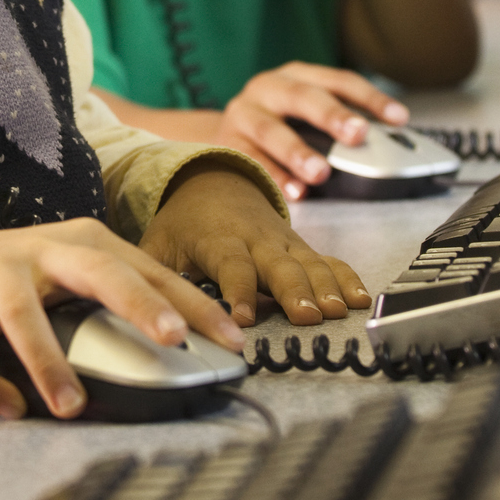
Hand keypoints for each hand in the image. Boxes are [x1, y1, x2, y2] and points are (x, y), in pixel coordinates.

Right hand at [0, 218, 243, 420]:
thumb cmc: (23, 274)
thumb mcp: (74, 272)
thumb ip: (120, 298)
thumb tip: (186, 342)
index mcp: (83, 243)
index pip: (148, 271)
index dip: (192, 304)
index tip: (233, 338)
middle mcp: (44, 252)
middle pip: (98, 271)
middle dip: (138, 302)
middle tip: (171, 338)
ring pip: (25, 315)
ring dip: (48, 363)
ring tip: (71, 406)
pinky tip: (11, 406)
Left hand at [138, 161, 370, 327]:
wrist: (212, 181)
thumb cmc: (182, 222)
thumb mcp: (157, 243)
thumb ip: (149, 275)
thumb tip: (138, 308)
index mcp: (219, 238)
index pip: (231, 265)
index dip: (237, 291)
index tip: (242, 319)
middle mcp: (256, 239)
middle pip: (279, 265)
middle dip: (294, 291)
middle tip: (307, 317)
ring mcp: (283, 242)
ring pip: (309, 263)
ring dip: (326, 287)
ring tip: (340, 311)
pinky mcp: (300, 247)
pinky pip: (328, 260)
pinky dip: (347, 277)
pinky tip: (361, 299)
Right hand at [212, 61, 407, 199]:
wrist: (221, 136)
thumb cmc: (277, 126)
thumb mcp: (306, 115)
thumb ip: (337, 127)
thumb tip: (385, 150)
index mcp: (298, 76)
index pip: (339, 81)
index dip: (370, 98)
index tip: (399, 118)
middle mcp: (270, 87)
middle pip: (302, 97)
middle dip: (332, 116)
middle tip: (358, 135)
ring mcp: (244, 113)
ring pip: (270, 129)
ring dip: (298, 152)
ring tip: (320, 173)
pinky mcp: (226, 142)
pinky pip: (249, 161)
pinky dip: (272, 177)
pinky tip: (294, 192)